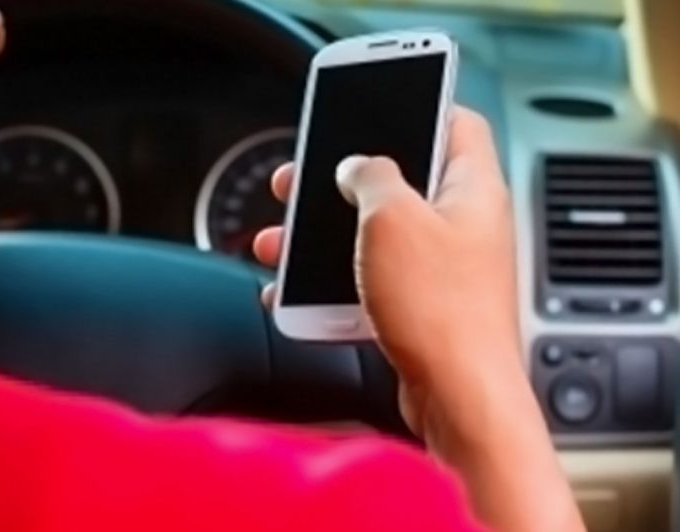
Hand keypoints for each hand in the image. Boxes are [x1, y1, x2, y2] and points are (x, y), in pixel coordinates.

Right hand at [253, 108, 583, 531]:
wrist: (457, 400)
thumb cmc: (440, 312)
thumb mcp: (391, 219)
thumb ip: (370, 176)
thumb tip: (356, 165)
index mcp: (471, 191)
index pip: (456, 126)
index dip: (417, 109)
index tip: (375, 110)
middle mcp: (463, 229)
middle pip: (400, 184)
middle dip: (341, 184)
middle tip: (303, 181)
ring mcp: (443, 273)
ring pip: (374, 239)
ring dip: (323, 238)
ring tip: (278, 242)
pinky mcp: (421, 313)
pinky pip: (368, 286)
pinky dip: (332, 286)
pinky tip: (298, 295)